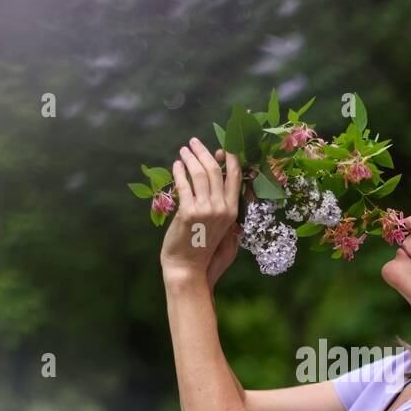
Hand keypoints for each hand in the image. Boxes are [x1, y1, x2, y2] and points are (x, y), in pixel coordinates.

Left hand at [161, 137, 240, 281]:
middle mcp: (221, 208)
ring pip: (199, 174)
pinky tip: (176, 165)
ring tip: (183, 151)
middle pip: (214, 170)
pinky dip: (179, 172)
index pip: (234, 176)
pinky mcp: (187, 212)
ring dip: (190, 158)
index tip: (222, 146)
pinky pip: (183, 185)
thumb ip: (227, 210)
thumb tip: (225, 189)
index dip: (229, 158)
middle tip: (194, 142)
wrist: (189, 268)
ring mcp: (205, 210)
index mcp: (232, 211)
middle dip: (204, 152)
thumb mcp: (225, 231)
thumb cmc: (205, 251)